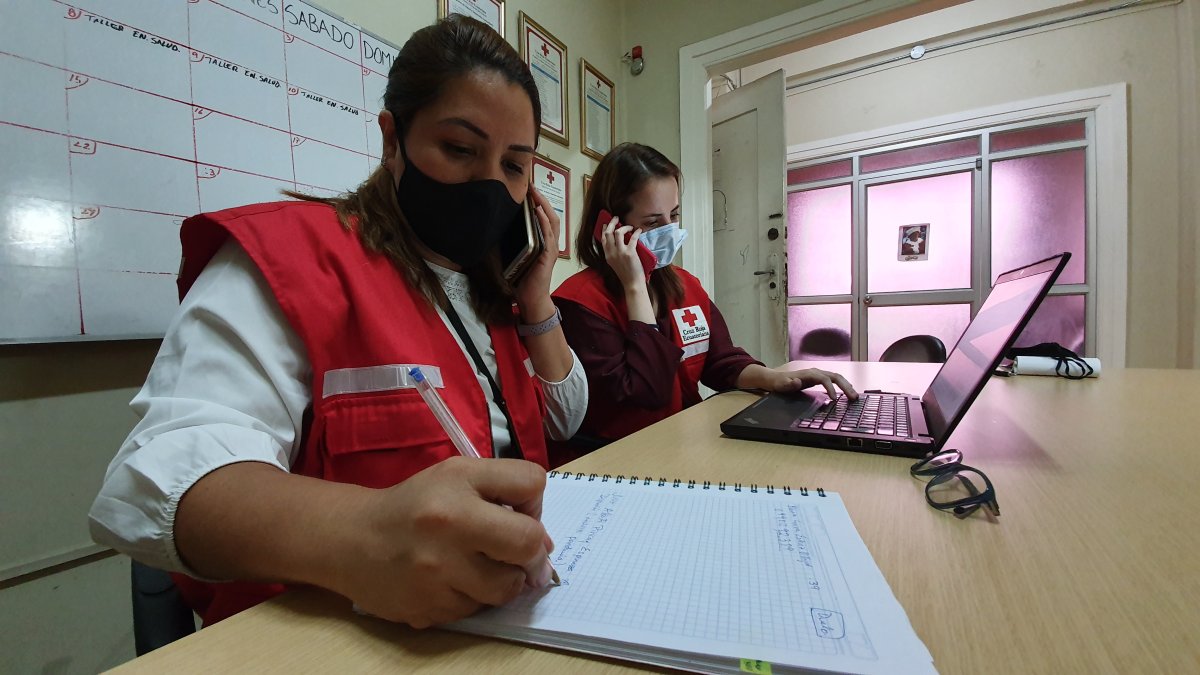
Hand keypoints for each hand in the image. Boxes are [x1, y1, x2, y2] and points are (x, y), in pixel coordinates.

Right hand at [338, 457, 554, 627]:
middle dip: (532, 552)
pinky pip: (476, 610)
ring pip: (506, 587)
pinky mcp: (429, 608)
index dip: (534, 500)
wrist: (353, 541)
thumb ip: (503, 489)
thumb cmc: (414, 505)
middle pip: (528, 543)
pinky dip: (472, 598)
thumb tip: (543, 540)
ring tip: (479, 567)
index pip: (531, 483)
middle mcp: (449, 525)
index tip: (519, 511)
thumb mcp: (455, 476)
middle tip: (519, 554)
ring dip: (503, 579)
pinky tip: (451, 582)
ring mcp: (438, 572)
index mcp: (458, 484)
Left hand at [513, 186, 559, 320]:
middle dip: (542, 198)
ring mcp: (550, 248)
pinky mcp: (548, 256)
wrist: (531, 299)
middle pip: (550, 214)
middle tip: (531, 184)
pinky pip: (549, 236)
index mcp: (543, 241)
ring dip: (544, 205)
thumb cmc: (524, 279)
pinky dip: (544, 222)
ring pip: (551, 221)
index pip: (543, 216)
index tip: (528, 188)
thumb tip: (495, 227)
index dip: (538, 201)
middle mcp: (550, 242)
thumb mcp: (516, 256)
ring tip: (536, 193)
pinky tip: (539, 212)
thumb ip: (511, 242)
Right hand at [599, 216, 647, 291]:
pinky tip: (638, 230)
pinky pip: (632, 238)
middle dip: (612, 223)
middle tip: (616, 218)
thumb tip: (616, 242)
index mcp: (607, 255)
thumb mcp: (614, 263)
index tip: (607, 224)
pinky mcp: (630, 253)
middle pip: (608, 233)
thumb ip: (613, 253)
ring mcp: (620, 252)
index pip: (603, 239)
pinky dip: (636, 232)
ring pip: (618, 232)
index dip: (604, 229)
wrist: (631, 283)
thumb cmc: (625, 274)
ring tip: (629, 226)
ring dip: (624, 227)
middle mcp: (612, 252)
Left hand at [763, 367, 858, 400]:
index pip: (825, 379)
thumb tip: (798, 382)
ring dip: (847, 386)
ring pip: (837, 378)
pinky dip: (842, 386)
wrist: (776, 379)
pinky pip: (834, 381)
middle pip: (835, 376)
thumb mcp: (782, 385)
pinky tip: (847, 392)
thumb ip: (789, 384)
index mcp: (809, 374)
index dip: (831, 388)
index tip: (835, 399)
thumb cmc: (780, 383)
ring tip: (854, 396)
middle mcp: (816, 372)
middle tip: (854, 398)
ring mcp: (819, 374)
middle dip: (846, 386)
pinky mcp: (819, 378)